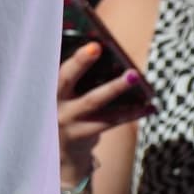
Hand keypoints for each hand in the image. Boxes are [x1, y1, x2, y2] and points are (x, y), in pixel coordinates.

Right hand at [57, 42, 149, 180]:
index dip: (57, 50)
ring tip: (134, 75)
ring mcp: (66, 120)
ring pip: (93, 101)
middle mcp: (51, 102)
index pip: (48, 64)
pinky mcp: (83, 134)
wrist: (55, 157)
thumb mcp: (58, 96)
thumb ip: (69, 77)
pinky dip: (132, 112)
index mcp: (43, 87)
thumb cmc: (62, 113)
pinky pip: (110, 121)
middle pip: (64, 78)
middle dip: (79, 62)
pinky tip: (150, 106)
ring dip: (114, 87)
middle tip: (97, 46)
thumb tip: (96, 48)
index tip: (72, 36)